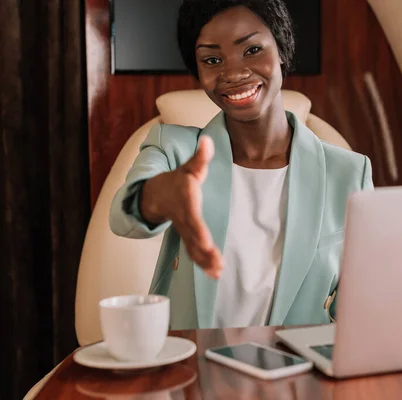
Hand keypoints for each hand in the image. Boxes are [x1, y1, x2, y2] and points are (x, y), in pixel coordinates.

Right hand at [140, 136, 222, 278]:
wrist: (157, 193)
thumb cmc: (179, 180)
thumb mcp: (189, 167)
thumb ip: (200, 157)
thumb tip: (207, 140)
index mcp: (185, 201)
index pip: (192, 218)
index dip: (198, 231)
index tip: (207, 242)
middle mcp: (183, 218)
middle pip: (193, 237)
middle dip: (204, 252)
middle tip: (217, 265)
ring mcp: (183, 229)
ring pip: (193, 248)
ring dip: (205, 261)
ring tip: (218, 272)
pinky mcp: (187, 237)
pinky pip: (193, 252)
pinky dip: (203, 263)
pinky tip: (215, 274)